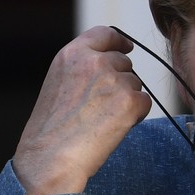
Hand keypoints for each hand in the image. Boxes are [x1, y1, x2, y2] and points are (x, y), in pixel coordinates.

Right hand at [13, 26, 151, 194]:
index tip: (126, 47)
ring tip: (100, 121)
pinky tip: (112, 128)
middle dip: (119, 81)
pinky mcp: (130, 101)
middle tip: (98, 108)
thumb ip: (82, 68)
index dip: (118, 41)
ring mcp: (114, 80)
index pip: (105, 33)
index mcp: (72, 54)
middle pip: (124, 63)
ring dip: (125, 100)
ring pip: (135, 84)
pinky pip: (144, 102)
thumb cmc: (50, 131)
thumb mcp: (58, 84)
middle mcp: (94, 62)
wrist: (49, 161)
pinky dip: (135, 116)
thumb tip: (113, 61)